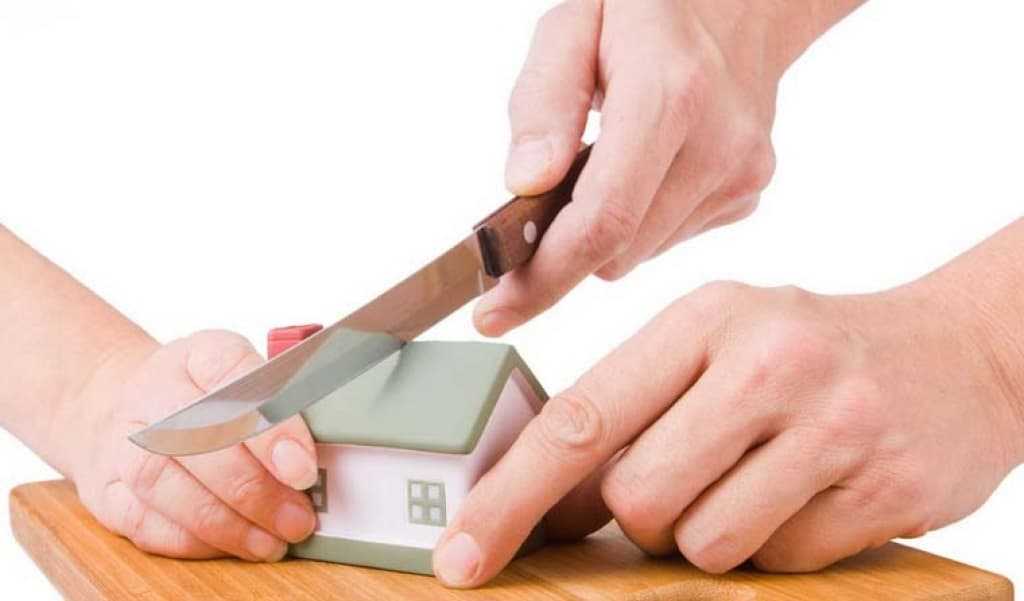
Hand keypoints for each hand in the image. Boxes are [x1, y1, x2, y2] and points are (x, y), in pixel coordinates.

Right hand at [68, 331, 319, 561]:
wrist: (122, 403)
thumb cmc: (204, 396)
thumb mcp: (247, 378)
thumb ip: (284, 406)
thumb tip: (320, 456)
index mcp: (198, 354)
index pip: (234, 378)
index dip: (271, 426)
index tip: (303, 468)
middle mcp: (153, 391)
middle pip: (198, 437)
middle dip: (255, 488)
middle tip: (297, 518)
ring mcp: (121, 439)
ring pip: (163, 482)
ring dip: (224, 522)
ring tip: (270, 541)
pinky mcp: (105, 488)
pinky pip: (142, 521)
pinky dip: (190, 540)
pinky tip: (229, 545)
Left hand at [436, 279, 1023, 585]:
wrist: (959, 352)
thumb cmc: (808, 348)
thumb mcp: (717, 344)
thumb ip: (633, 409)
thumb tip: (550, 502)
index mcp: (705, 318)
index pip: (582, 418)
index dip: (512, 496)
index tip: (462, 555)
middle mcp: (769, 363)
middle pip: (638, 499)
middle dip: (642, 515)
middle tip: (688, 478)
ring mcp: (835, 427)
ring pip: (706, 545)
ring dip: (713, 533)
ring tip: (758, 477)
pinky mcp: (889, 489)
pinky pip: (782, 564)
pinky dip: (778, 545)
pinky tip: (810, 492)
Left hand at [473, 0, 859, 335]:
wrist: (742, 3)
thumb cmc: (645, 7)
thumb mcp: (571, 25)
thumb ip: (543, 103)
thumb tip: (525, 185)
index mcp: (670, 95)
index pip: (603, 220)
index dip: (543, 278)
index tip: (494, 312)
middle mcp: (719, 144)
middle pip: (617, 251)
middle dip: (560, 251)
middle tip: (525, 225)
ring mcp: (742, 176)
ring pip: (638, 255)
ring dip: (602, 232)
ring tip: (599, 167)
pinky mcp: (747, 195)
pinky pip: (666, 241)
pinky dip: (637, 222)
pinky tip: (640, 172)